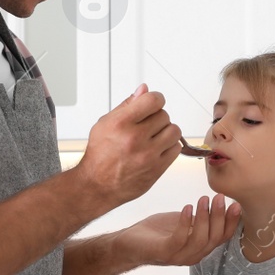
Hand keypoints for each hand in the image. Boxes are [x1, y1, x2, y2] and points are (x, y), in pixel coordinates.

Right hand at [75, 85, 182, 206]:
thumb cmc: (100, 155)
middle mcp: (135, 138)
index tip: (153, 103)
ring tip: (154, 137)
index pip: (153, 100)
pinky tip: (157, 149)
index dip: (155, 99)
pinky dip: (169, 146)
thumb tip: (144, 89)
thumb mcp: (105, 123)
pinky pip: (176, 148)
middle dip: (157, 118)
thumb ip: (127, 105)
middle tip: (147, 126)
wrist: (97, 185)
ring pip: (174, 131)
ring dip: (166, 131)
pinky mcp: (157, 168)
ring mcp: (148, 155)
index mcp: (121, 123)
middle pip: (164, 115)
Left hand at [118, 193, 239, 265]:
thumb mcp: (184, 222)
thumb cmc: (157, 232)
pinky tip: (187, 208)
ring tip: (203, 199)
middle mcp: (194, 255)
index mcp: (201, 248)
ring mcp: (179, 257)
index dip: (231, 222)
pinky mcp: (164, 253)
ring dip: (204, 218)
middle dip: (220, 216)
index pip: (222, 237)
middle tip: (219, 197)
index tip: (235, 204)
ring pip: (200, 239)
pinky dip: (185, 223)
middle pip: (214, 238)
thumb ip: (200, 218)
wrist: (129, 244)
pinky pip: (179, 239)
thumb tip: (219, 201)